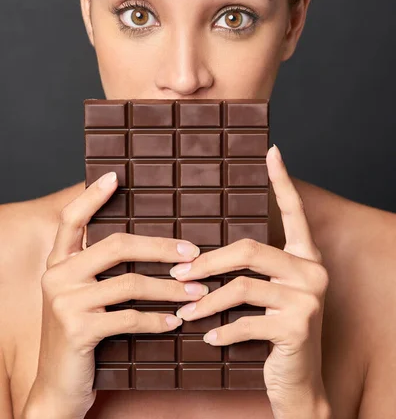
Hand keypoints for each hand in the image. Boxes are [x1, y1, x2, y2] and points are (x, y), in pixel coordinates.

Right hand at [24, 172, 206, 418]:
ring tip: (197, 290)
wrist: (58, 385)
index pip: (71, 218)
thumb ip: (98, 269)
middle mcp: (57, 276)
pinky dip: (158, 320)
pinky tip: (176, 321)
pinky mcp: (77, 330)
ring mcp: (64, 303)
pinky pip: (129, 318)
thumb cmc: (80, 333)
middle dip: (160, 247)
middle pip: (116, 246)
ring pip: (130, 283)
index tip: (115, 176)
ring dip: (170, 287)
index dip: (91, 196)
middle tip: (192, 252)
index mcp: (59, 262)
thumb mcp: (81, 296)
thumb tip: (147, 242)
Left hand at [170, 145, 330, 416]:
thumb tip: (201, 252)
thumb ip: (250, 270)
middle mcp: (312, 271)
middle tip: (177, 275)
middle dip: (207, 263)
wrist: (298, 384)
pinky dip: (221, 330)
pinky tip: (207, 337)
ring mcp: (308, 299)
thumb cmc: (274, 333)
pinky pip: (245, 321)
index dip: (283, 181)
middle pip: (249, 250)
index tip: (272, 151)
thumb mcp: (268, 295)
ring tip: (183, 312)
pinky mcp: (298, 328)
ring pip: (242, 287)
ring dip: (205, 302)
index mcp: (305, 257)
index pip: (295, 212)